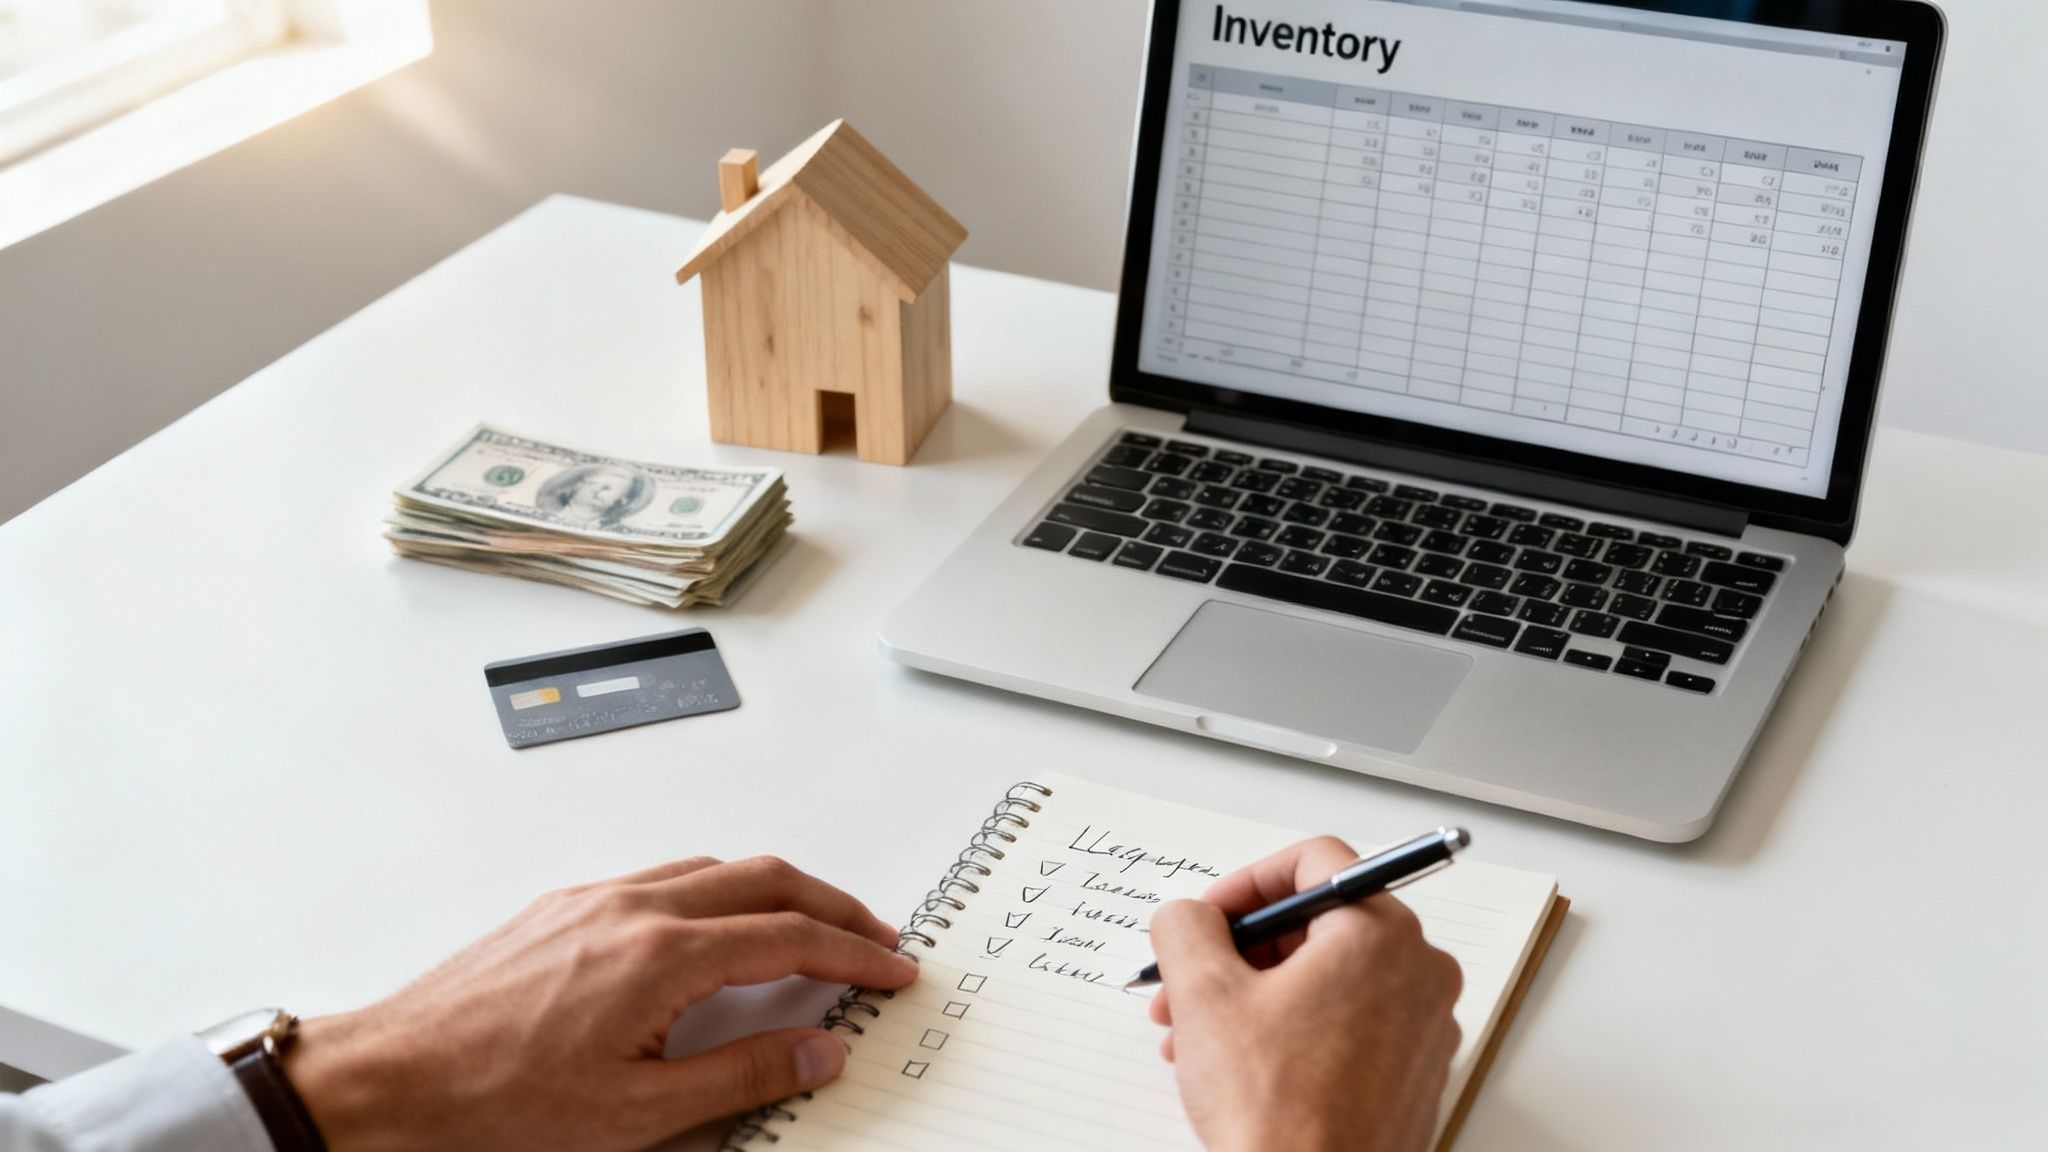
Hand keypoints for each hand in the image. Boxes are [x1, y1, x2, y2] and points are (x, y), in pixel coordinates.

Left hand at [281, 856, 917, 1151]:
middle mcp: (633, 909)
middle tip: (875, 937)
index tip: (892, 969)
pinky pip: (664, 875)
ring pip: (715, 869)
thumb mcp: (637, 1113)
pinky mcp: (563, 908)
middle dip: (833, 905)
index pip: (791, 939)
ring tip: (809, 926)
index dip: (855, 955)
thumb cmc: (491, 1101)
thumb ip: (741, 1075)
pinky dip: (718, 889)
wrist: (389, 1079)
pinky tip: (714, 924)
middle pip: (766, 880)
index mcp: (663, 955)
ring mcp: (595, 900)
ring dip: (777, 891)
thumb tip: (816, 1051)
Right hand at [1147, 837, 1462, 1151]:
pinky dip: (1290, 1028)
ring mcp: (1422, 1029)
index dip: (1246, 882)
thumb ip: (1186, 926)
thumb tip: (1188, 915)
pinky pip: (1347, 1024)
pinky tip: (1237, 1064)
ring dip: (1254, 993)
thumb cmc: (1278, 1111)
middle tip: (1188, 979)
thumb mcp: (1204, 994)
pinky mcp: (1411, 1075)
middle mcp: (1419, 973)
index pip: (1316, 862)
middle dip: (1240, 950)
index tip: (1209, 915)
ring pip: (1326, 979)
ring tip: (1195, 1033)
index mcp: (1381, 935)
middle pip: (1319, 924)